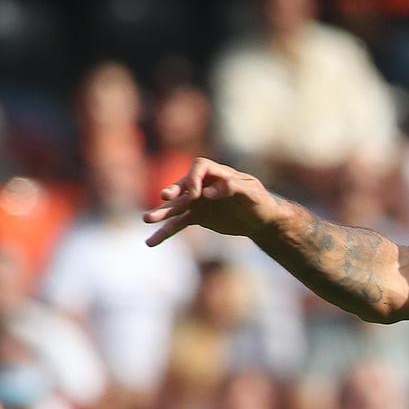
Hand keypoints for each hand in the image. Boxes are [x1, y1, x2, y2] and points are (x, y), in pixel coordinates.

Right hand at [144, 158, 279, 247]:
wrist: (261, 220)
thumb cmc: (260, 202)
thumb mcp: (253, 194)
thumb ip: (233, 188)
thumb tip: (208, 193)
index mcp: (217, 173)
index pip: (199, 167)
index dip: (196, 178)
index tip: (198, 195)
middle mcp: (202, 185)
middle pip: (182, 185)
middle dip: (173, 191)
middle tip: (165, 197)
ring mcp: (197, 201)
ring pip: (176, 207)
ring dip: (161, 213)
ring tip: (146, 219)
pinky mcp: (196, 217)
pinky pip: (177, 224)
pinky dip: (165, 232)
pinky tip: (151, 242)